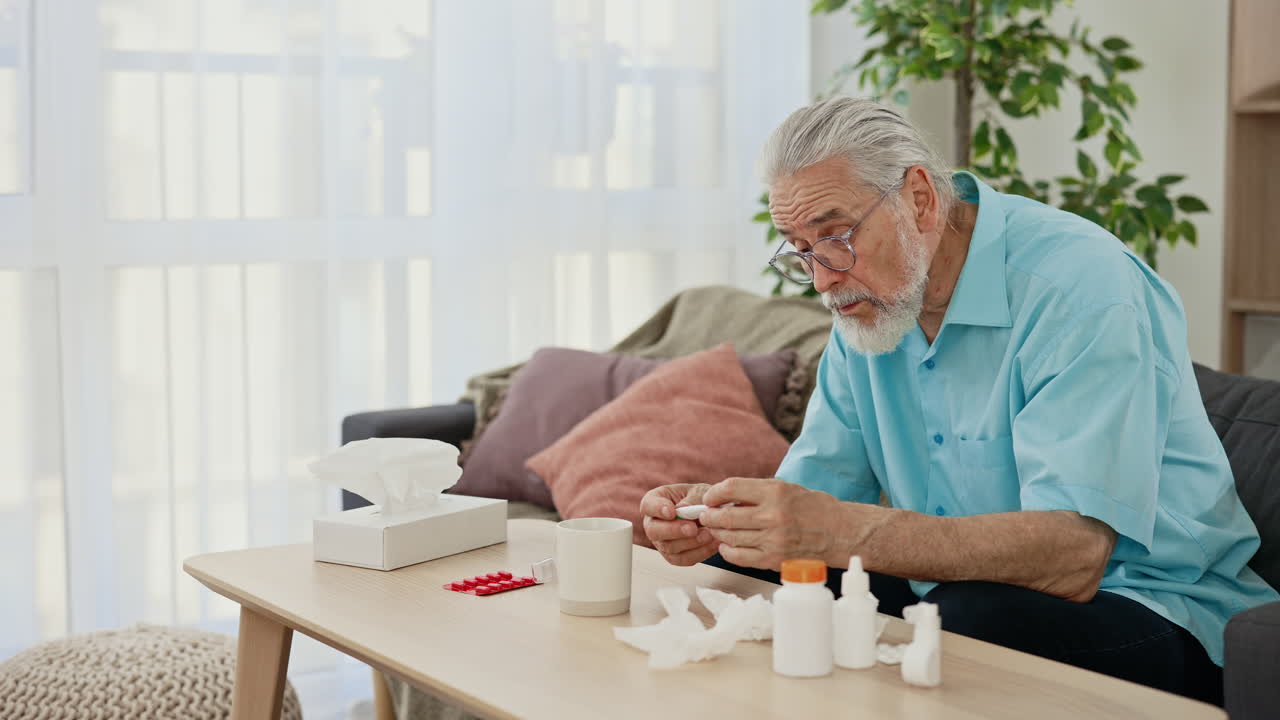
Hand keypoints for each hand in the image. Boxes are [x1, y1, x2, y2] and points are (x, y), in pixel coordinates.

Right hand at [640, 483, 718, 566]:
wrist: (711, 515)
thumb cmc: (700, 498)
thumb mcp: (698, 492)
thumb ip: (690, 500)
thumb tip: (683, 510)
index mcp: (655, 501)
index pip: (648, 505)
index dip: (657, 509)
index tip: (672, 512)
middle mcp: (653, 523)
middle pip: (654, 531)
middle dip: (674, 530)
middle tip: (693, 528)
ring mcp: (662, 541)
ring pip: (669, 547)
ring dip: (690, 542)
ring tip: (709, 534)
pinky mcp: (674, 556)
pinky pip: (683, 559)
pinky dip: (699, 553)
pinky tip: (712, 543)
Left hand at [700, 477, 853, 570]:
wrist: (840, 532)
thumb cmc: (814, 508)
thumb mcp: (785, 488)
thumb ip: (756, 493)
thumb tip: (724, 499)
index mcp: (775, 492)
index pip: (731, 488)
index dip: (714, 494)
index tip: (710, 498)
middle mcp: (773, 515)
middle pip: (725, 516)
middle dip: (709, 515)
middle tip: (706, 515)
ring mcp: (773, 539)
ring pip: (730, 537)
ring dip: (717, 533)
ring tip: (716, 529)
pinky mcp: (773, 559)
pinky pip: (739, 557)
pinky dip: (728, 551)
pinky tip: (727, 545)